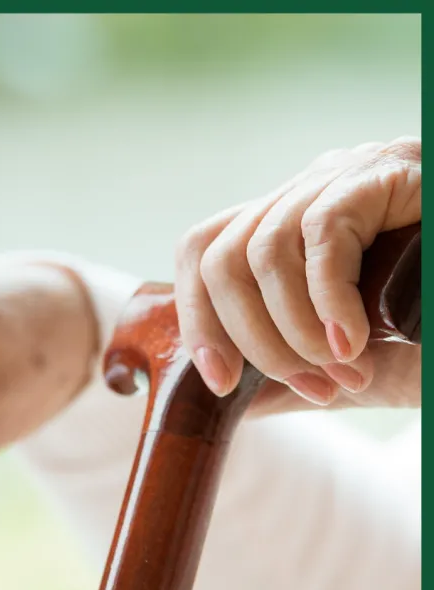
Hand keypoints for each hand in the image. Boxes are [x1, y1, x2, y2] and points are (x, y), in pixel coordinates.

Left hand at [174, 137, 420, 408]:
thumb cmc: (421, 333)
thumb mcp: (340, 361)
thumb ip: (283, 374)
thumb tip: (228, 399)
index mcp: (281, 229)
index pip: (202, 253)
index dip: (196, 320)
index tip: (220, 383)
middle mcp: (301, 194)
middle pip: (220, 256)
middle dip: (250, 339)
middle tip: (310, 385)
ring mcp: (340, 178)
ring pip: (263, 251)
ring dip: (296, 331)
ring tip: (343, 369)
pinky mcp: (382, 172)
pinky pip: (322, 234)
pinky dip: (329, 303)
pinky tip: (354, 342)